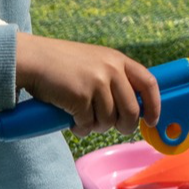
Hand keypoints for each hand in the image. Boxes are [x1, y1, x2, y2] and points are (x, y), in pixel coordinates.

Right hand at [15, 33, 160, 136]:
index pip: (149, 83)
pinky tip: (72, 120)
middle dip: (125, 126)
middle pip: (132, 111)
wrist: (33, 59)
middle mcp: (111, 70)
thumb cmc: (61, 64)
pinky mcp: (81, 97)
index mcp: (117, 60)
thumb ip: (113, 78)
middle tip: (115, 129)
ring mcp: (96, 83)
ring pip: (109, 121)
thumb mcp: (95, 62)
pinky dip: (80, 128)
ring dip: (97, 127)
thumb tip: (133, 110)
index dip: (155, 105)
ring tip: (84, 118)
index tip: (152, 121)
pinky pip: (88, 125)